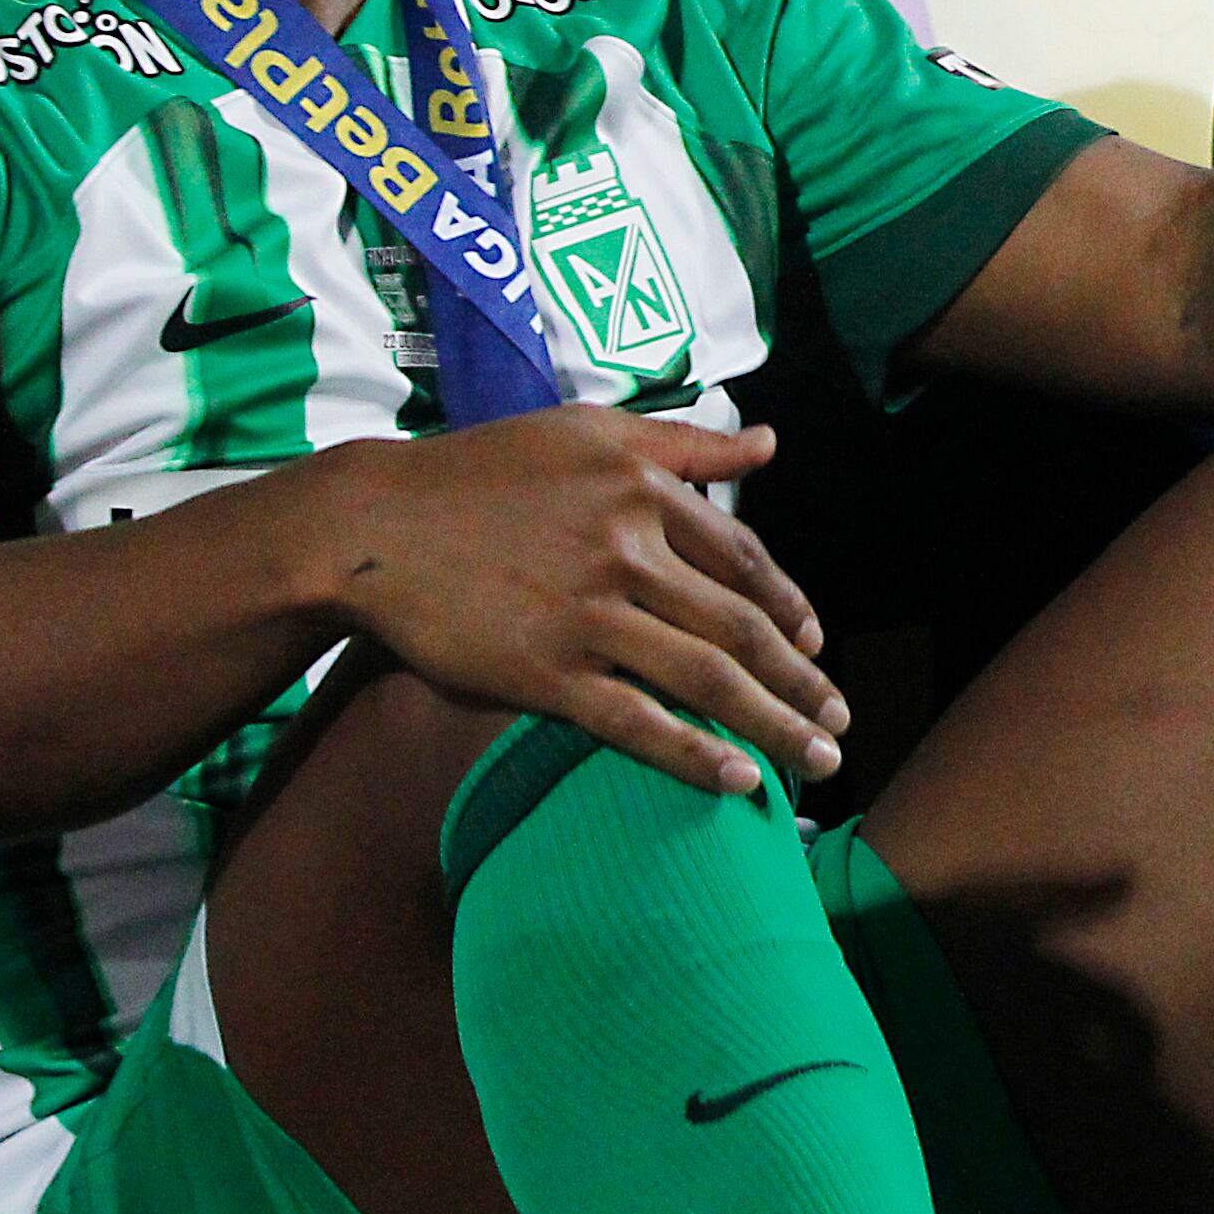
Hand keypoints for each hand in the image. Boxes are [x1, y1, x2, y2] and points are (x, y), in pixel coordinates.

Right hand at [298, 410, 844, 798]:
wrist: (372, 526)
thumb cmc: (480, 473)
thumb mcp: (588, 432)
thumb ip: (685, 442)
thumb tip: (769, 441)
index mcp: (647, 490)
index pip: (745, 559)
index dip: (790, 608)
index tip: (817, 645)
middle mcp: (631, 551)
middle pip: (742, 627)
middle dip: (803, 682)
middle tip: (842, 721)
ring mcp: (591, 615)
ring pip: (707, 678)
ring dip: (775, 726)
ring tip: (818, 761)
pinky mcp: (547, 673)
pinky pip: (638, 723)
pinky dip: (696, 755)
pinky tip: (738, 782)